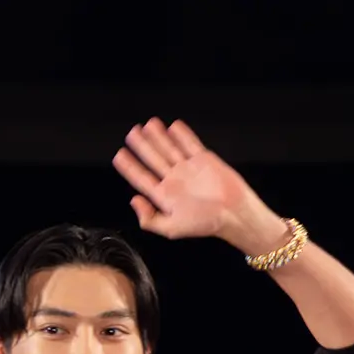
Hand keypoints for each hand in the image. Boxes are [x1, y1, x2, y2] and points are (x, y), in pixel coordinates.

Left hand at [112, 118, 287, 252]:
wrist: (233, 213)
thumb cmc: (205, 224)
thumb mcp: (170, 229)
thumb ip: (149, 219)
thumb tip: (134, 201)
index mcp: (164, 196)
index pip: (141, 178)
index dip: (129, 167)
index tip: (119, 155)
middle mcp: (174, 180)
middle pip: (153, 159)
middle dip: (141, 145)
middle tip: (132, 132)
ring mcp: (188, 168)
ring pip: (169, 148)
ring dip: (158, 136)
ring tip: (148, 125)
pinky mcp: (204, 160)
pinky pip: (190, 144)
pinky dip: (182, 134)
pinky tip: (172, 126)